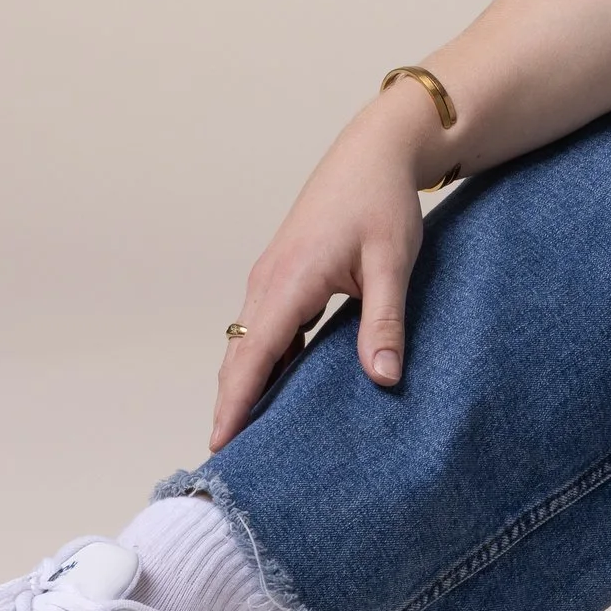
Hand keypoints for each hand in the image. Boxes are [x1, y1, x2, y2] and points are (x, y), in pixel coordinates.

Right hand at [208, 104, 428, 451]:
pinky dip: (262, 360)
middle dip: (231, 405)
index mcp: (289, 279)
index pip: (254, 355)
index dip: (235, 403)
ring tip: (249, 436)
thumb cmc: (383, 201)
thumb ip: (384, 321)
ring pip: (248, 342)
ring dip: (244, 384)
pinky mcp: (282, 274)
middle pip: (240, 355)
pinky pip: (263, 327)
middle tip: (231, 459)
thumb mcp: (392, 261)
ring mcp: (271, 276)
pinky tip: (278, 389)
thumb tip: (383, 378)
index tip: (219, 445)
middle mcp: (268, 280)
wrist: (375, 151)